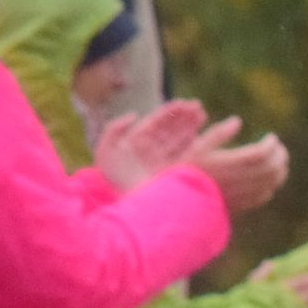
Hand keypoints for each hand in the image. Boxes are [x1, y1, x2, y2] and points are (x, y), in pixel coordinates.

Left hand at [92, 99, 207, 191]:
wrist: (125, 205)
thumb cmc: (113, 179)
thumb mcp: (106, 150)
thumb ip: (115, 129)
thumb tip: (134, 115)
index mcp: (137, 144)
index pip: (155, 124)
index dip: (168, 112)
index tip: (182, 102)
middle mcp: (152, 152)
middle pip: (170, 129)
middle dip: (184, 117)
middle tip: (197, 105)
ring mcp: (164, 162)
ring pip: (180, 139)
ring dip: (191, 126)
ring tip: (201, 113)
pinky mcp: (174, 173)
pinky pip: (186, 154)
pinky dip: (194, 143)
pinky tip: (201, 133)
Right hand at [180, 117, 290, 215]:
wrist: (183, 202)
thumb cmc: (187, 170)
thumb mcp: (198, 147)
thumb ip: (218, 133)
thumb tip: (237, 120)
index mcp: (232, 163)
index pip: (262, 152)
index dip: (271, 144)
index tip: (272, 137)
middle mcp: (243, 180)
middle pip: (273, 167)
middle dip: (280, 155)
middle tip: (278, 147)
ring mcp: (246, 194)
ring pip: (273, 182)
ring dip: (280, 169)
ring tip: (277, 160)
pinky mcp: (245, 205)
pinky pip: (266, 194)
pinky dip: (271, 183)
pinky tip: (267, 177)